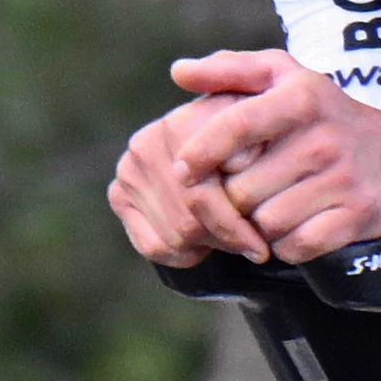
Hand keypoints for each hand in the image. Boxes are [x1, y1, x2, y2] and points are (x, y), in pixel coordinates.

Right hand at [108, 94, 271, 266]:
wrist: (220, 129)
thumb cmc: (250, 131)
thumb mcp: (261, 127)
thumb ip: (253, 136)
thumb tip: (243, 160)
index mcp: (178, 126)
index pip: (201, 197)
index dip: (235, 226)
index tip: (261, 247)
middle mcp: (146, 145)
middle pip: (187, 222)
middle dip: (224, 240)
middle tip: (253, 249)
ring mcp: (129, 171)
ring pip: (173, 237)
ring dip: (208, 245)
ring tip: (232, 239)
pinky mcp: (118, 194)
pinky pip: (152, 245)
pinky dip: (182, 254)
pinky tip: (205, 244)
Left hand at [170, 49, 380, 263]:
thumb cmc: (318, 116)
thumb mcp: (282, 78)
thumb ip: (229, 71)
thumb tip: (178, 72)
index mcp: (303, 96)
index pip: (237, 125)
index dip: (201, 152)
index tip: (181, 169)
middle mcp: (326, 136)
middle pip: (243, 189)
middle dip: (236, 197)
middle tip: (249, 190)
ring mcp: (345, 178)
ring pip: (266, 223)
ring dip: (261, 224)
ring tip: (275, 204)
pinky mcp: (358, 214)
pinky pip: (296, 246)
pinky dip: (288, 244)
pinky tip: (297, 224)